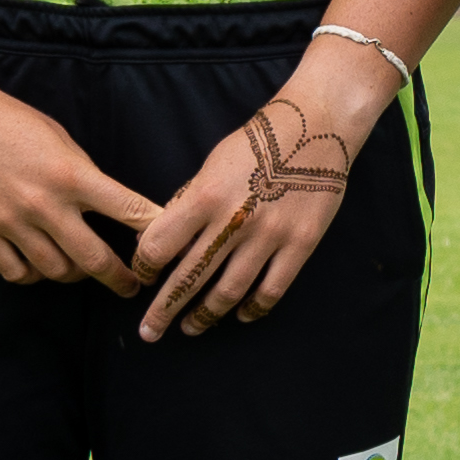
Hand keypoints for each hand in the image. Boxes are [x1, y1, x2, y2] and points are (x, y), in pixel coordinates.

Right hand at [0, 65, 158, 287]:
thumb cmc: (5, 119)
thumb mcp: (57, 137)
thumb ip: (83, 174)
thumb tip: (106, 206)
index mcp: (71, 174)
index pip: (128, 211)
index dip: (154, 233)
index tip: (166, 248)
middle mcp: (45, 204)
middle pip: (95, 259)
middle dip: (120, 278)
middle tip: (130, 285)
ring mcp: (11, 222)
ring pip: (56, 271)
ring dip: (74, 274)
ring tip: (80, 269)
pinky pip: (17, 273)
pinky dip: (33, 275)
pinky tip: (38, 265)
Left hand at [123, 62, 383, 342]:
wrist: (316, 127)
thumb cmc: (257, 141)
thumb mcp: (211, 164)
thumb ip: (189, 203)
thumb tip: (164, 239)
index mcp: (204, 197)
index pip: (159, 246)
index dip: (145, 267)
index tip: (142, 277)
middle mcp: (233, 222)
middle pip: (188, 278)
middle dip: (163, 310)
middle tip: (149, 332)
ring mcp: (268, 237)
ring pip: (228, 292)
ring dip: (204, 316)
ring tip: (190, 328)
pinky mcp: (299, 245)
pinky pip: (271, 290)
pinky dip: (252, 309)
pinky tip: (240, 316)